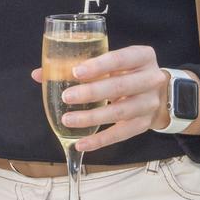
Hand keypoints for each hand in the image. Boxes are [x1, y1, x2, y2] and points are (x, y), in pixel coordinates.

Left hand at [31, 45, 166, 151]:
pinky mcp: (145, 124)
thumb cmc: (127, 72)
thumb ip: (79, 65)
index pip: (120, 58)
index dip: (99, 65)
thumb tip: (39, 74)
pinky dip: (100, 140)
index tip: (76, 71)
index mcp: (142, 56)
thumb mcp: (112, 62)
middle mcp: (151, 79)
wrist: (161, 93)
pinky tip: (80, 143)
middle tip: (67, 96)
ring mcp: (150, 103)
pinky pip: (121, 134)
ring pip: (120, 112)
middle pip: (120, 86)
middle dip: (92, 92)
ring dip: (92, 118)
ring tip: (68, 120)